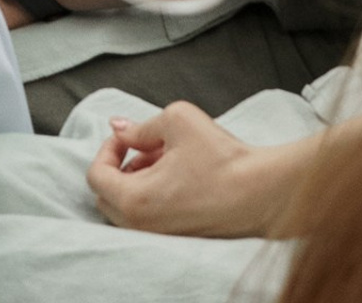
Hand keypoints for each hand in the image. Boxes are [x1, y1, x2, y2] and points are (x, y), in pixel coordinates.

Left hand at [87, 102, 302, 237]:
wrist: (265, 193)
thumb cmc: (222, 157)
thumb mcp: (175, 120)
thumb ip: (139, 126)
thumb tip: (118, 127)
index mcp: (136, 202)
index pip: (96, 176)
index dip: (108, 148)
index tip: (129, 135)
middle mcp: (144, 227)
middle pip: (107, 196)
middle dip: (120, 165)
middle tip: (145, 146)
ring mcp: (162, 238)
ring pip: (129, 208)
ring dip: (138, 179)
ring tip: (166, 156)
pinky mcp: (180, 239)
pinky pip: (150, 219)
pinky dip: (153, 195)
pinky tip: (178, 174)